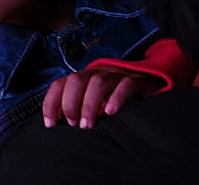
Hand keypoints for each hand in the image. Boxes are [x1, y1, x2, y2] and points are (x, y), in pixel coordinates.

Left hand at [43, 66, 163, 128]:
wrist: (148, 85)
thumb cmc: (114, 99)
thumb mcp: (93, 104)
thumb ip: (76, 110)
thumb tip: (57, 125)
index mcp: (82, 78)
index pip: (59, 84)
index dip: (51, 103)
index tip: (50, 124)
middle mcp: (96, 73)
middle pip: (76, 80)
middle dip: (70, 103)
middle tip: (73, 124)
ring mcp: (116, 75)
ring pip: (98, 82)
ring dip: (89, 104)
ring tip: (87, 125)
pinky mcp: (136, 81)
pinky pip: (126, 84)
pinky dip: (116, 97)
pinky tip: (111, 112)